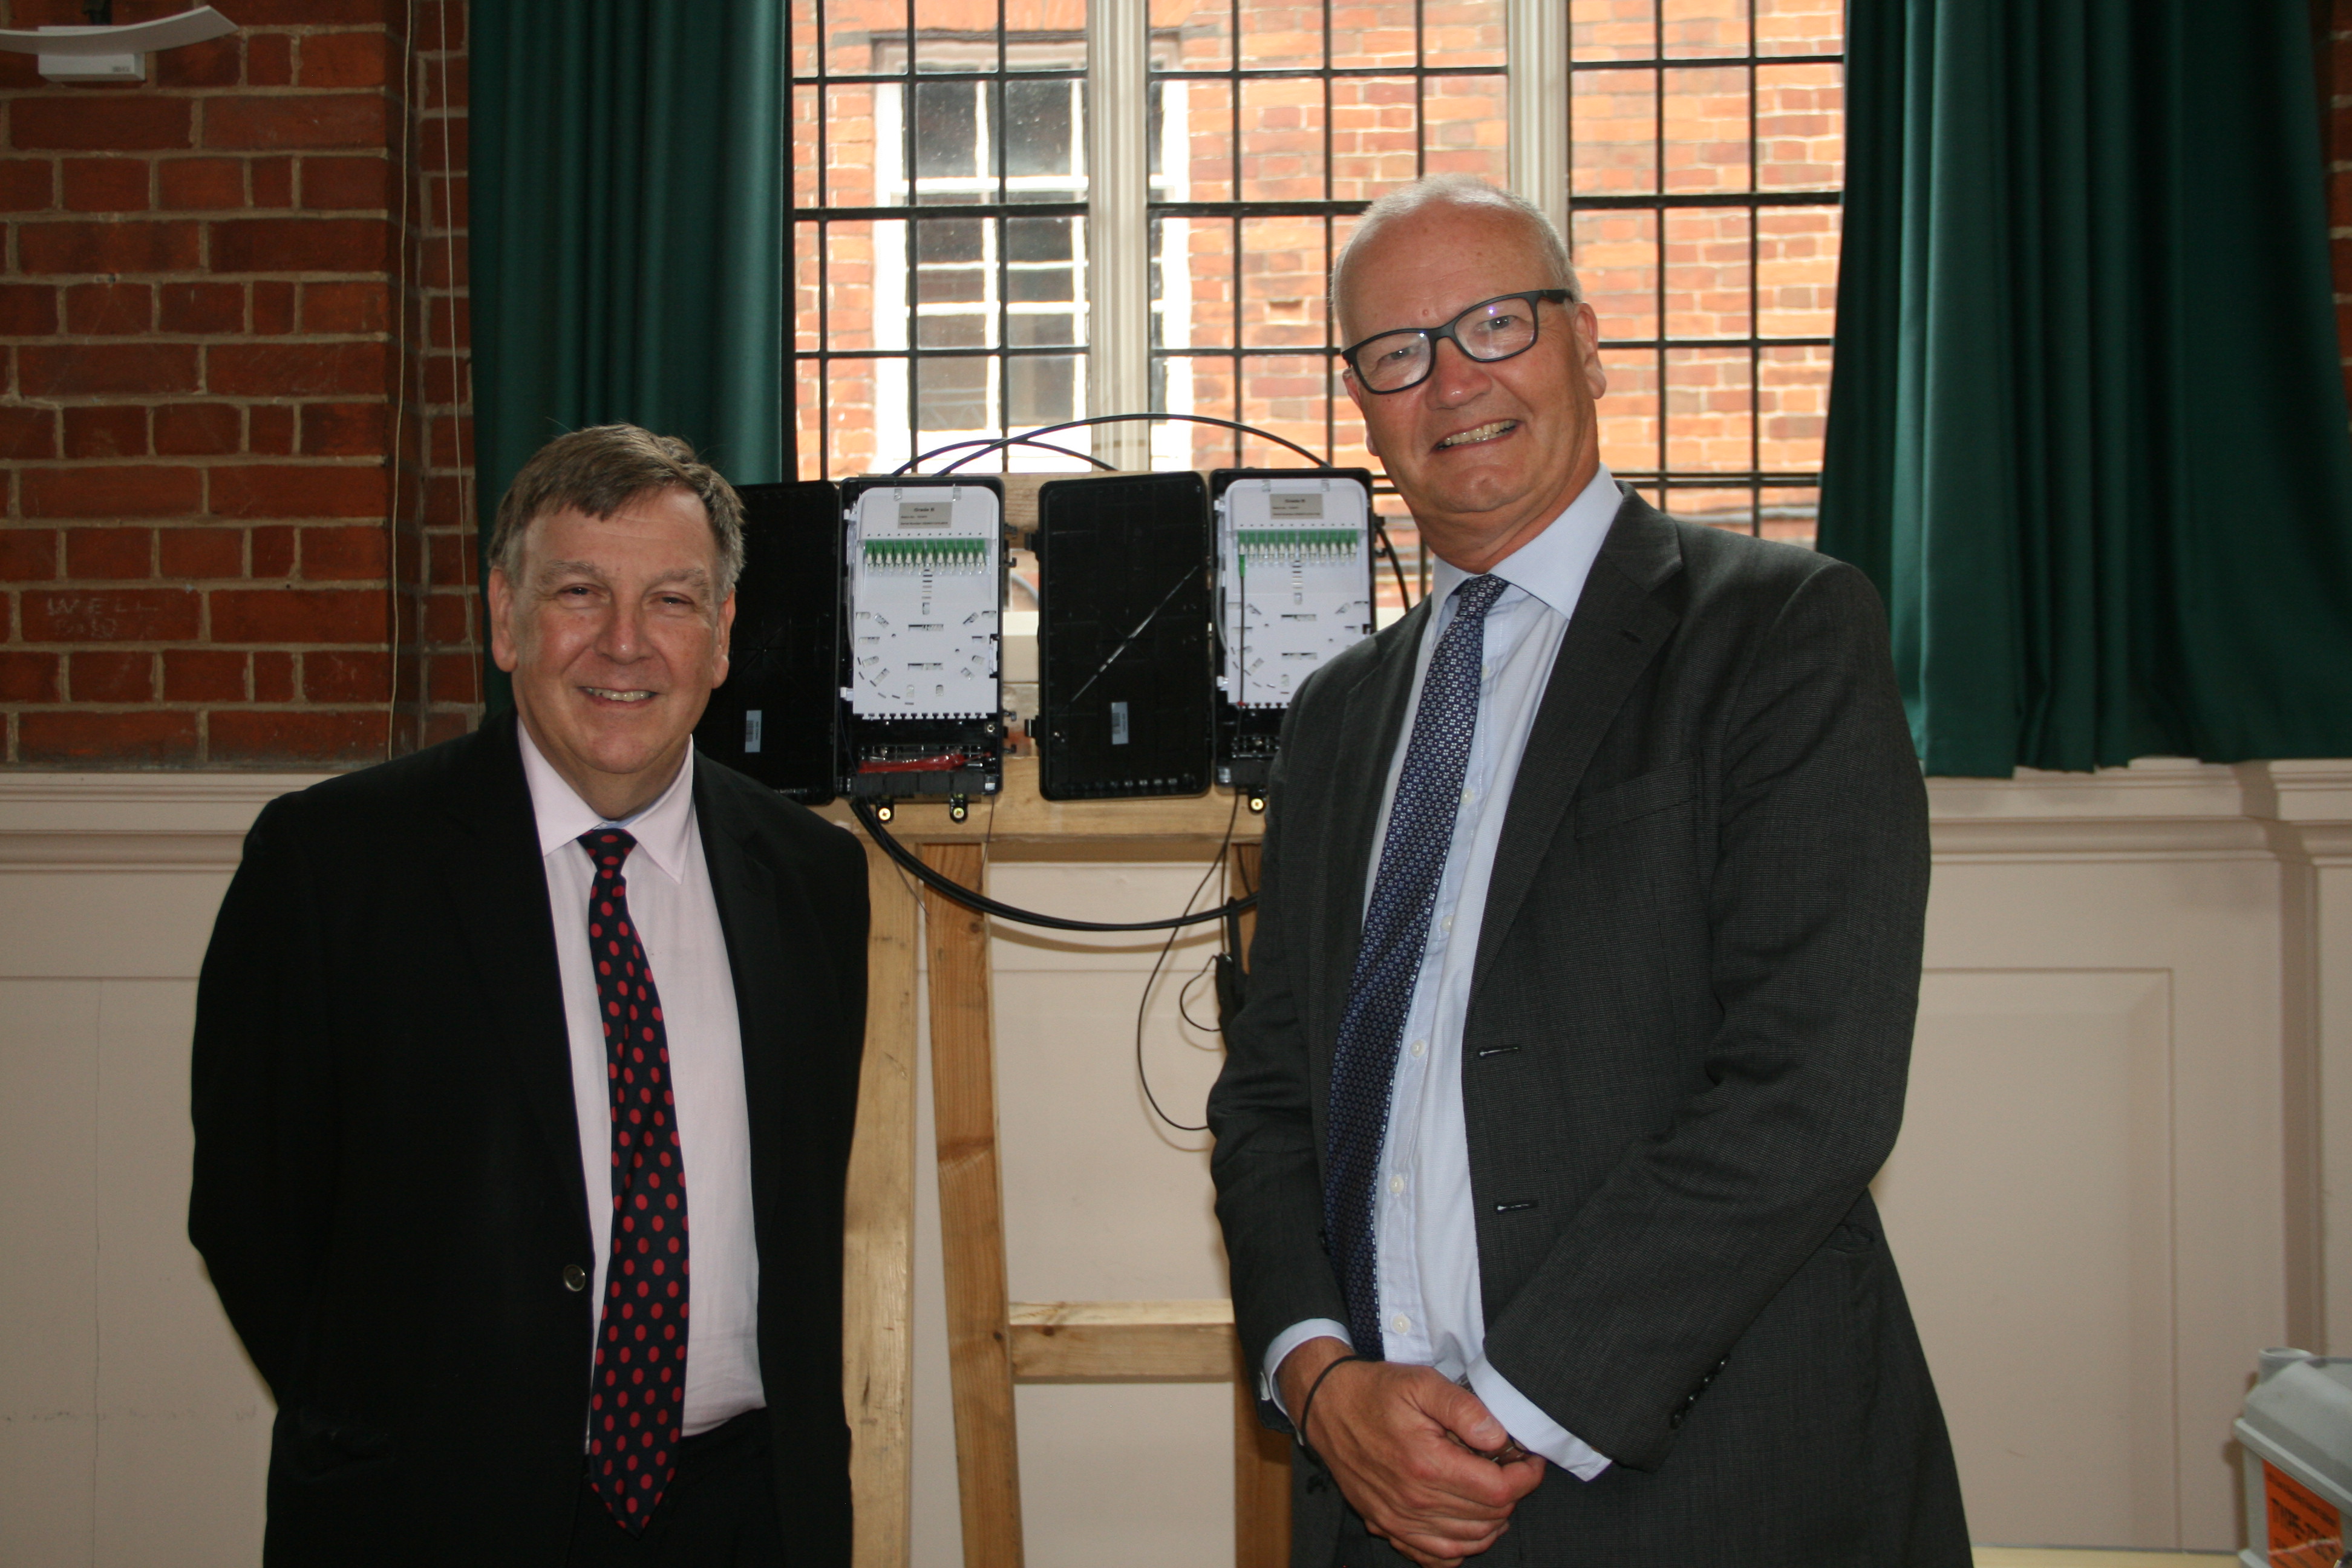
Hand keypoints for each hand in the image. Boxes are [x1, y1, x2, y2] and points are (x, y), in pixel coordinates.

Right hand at [1279, 1340, 1546, 1567]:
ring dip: (1492, 1521)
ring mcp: (1399, 1519)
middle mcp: (1414, 1501)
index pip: (1498, 1492)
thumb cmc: (1375, 1393)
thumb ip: (1465, 1408)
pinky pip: (1436, 1556)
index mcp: (1427, 1465)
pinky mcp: (1387, 1526)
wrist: (1326, 1406)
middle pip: (1489, 1518)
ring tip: (1493, 1491)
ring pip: (1468, 1541)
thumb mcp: (1421, 1383)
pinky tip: (1466, 1522)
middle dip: (1511, 1494)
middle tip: (1510, 1467)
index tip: (1530, 1460)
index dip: (1526, 1478)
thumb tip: (1500, 1437)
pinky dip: (1460, 1546)